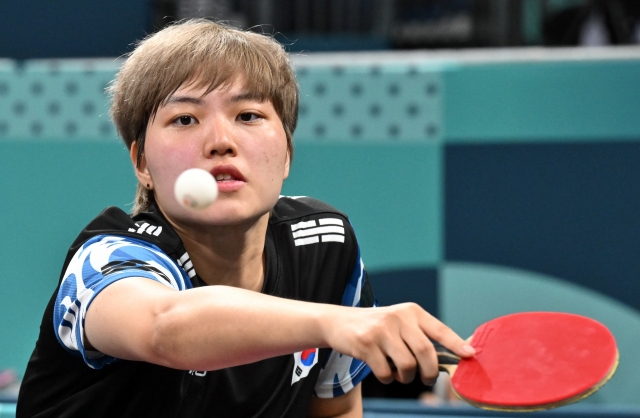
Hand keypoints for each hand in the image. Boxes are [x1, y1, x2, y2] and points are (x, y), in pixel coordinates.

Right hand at [323, 303, 474, 384]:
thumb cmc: (377, 328)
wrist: (339, 322)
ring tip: (399, 373)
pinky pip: (386, 373)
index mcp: (411, 311)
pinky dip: (387, 379)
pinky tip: (382, 371)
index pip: (439, 329)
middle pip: (425, 352)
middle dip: (430, 372)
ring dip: (406, 377)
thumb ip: (420, 337)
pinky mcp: (365, 343)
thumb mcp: (399, 323)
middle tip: (427, 378)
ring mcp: (381, 330)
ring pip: (407, 365)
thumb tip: (450, 359)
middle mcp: (398, 317)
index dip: (456, 343)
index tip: (470, 355)